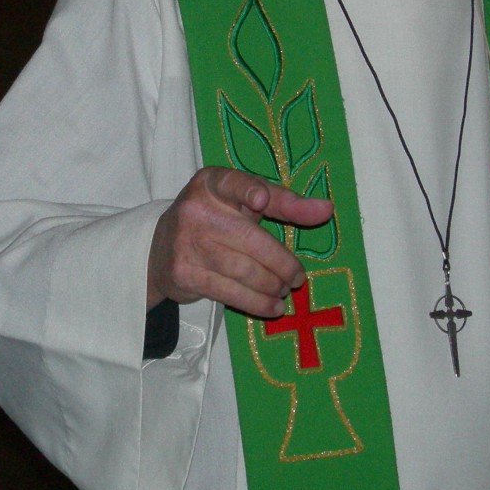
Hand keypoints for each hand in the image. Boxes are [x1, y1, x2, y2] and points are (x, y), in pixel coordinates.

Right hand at [147, 167, 332, 317]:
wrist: (162, 248)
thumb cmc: (216, 218)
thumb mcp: (245, 201)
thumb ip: (284, 202)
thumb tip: (327, 209)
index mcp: (213, 182)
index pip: (234, 183)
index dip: (247, 191)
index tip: (260, 200)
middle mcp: (196, 208)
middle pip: (249, 238)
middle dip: (281, 263)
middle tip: (297, 277)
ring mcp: (187, 242)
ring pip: (242, 270)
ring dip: (271, 285)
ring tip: (285, 290)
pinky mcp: (184, 272)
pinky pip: (229, 291)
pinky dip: (256, 302)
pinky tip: (272, 306)